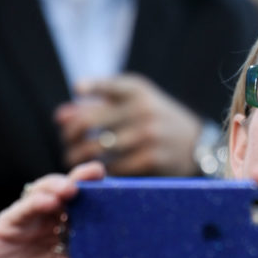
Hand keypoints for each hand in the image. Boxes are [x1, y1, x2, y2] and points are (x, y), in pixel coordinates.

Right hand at [0, 161, 115, 257]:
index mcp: (72, 232)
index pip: (90, 207)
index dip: (103, 195)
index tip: (121, 188)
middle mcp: (54, 220)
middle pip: (71, 191)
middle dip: (83, 179)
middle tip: (96, 172)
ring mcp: (32, 218)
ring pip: (47, 192)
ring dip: (59, 186)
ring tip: (71, 188)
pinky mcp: (9, 222)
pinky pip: (23, 208)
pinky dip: (35, 202)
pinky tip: (47, 201)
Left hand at [58, 75, 201, 176]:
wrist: (197, 145)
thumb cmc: (155, 121)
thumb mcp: (134, 103)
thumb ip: (97, 105)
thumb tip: (60, 117)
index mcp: (136, 90)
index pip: (102, 87)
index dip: (82, 96)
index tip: (72, 110)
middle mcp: (141, 109)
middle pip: (88, 122)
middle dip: (70, 135)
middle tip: (67, 143)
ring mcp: (147, 136)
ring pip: (96, 149)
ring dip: (77, 156)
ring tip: (73, 159)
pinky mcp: (151, 160)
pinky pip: (113, 167)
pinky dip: (99, 170)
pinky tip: (95, 170)